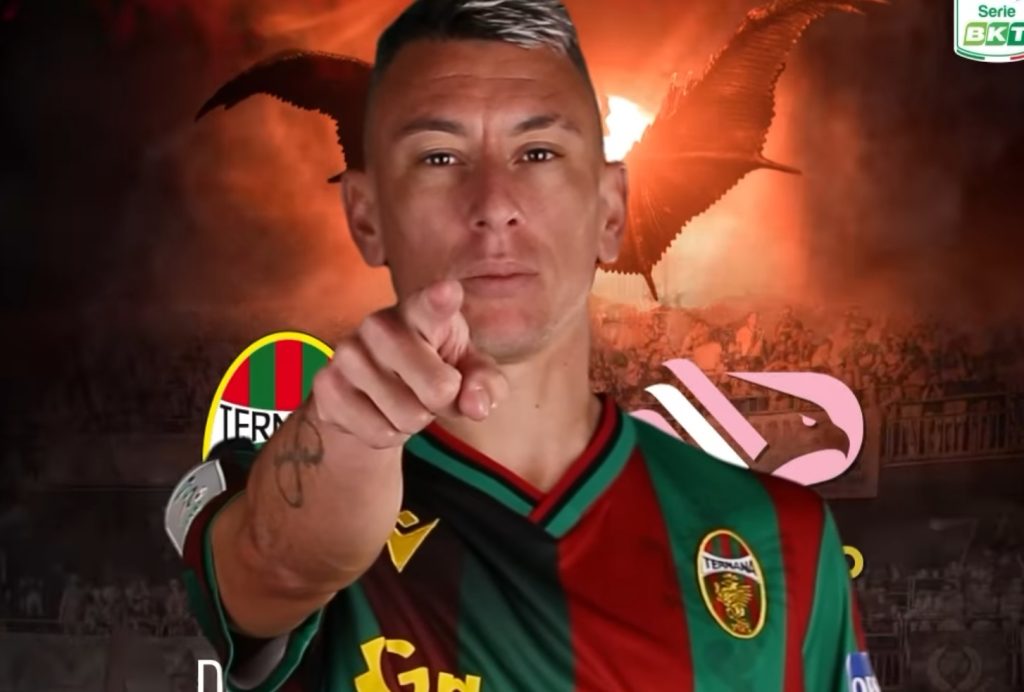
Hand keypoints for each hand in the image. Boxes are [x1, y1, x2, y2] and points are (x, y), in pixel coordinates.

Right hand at [310, 279, 507, 448]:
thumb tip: (477, 406)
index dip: (441, 301)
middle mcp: (381, 325)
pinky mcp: (326, 385)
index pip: (433, 305)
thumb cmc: (433, 368)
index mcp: (422, 311)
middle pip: (438, 388)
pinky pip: (379, 434)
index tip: (448, 293)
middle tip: (432, 392)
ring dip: (414, 421)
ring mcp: (348, 353)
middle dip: (443, 403)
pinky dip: (388, 435)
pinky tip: (379, 411)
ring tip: (404, 399)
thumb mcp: (468, 372)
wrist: (370, 388)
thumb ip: (485, 385)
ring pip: (407, 416)